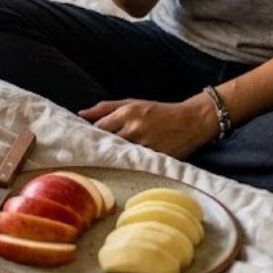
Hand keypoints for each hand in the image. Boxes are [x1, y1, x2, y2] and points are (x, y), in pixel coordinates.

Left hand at [78, 95, 219, 159]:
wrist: (191, 121)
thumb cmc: (159, 111)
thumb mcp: (133, 103)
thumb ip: (105, 108)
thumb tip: (80, 114)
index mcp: (128, 113)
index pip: (99, 127)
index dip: (89, 135)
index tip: (82, 141)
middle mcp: (135, 129)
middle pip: (108, 144)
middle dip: (98, 149)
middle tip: (85, 157)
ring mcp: (146, 146)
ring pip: (121, 157)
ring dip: (113, 160)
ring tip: (105, 164)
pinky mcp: (156, 159)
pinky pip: (136, 165)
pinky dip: (130, 167)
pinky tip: (125, 169)